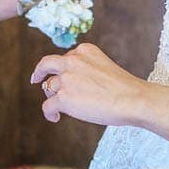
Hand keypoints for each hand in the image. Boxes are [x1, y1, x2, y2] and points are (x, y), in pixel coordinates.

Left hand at [31, 43, 146, 125]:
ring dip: (53, 97)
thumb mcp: (104, 67)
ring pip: (49, 87)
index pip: (66, 58)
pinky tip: (55, 118)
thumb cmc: (125, 89)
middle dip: (40, 71)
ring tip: (60, 109)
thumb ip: (87, 69)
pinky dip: (49, 113)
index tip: (61, 74)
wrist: (132, 100)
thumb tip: (71, 86)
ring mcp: (66, 78)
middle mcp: (72, 60)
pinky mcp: (63, 97)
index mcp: (84, 50)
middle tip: (36, 79)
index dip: (63, 69)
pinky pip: (47, 105)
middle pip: (47, 64)